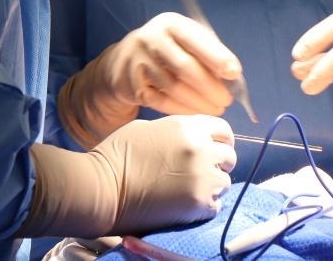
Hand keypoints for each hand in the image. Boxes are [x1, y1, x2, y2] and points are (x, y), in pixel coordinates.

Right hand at [19, 115, 235, 238]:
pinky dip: (204, 206)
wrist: (103, 188)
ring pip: (224, 182)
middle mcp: (201, 149)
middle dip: (219, 163)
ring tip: (190, 190)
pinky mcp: (198, 204)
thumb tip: (191, 138)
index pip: (223, 129)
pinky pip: (215, 205)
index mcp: (188, 126)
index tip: (215, 148)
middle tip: (203, 172)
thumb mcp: (148, 128)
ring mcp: (202, 177)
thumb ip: (177, 131)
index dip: (220, 139)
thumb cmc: (117, 155)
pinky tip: (185, 204)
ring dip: (212, 186)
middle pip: (229, 156)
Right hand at [59, 13, 240, 146]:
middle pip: (185, 66)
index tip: (234, 73)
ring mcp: (138, 62)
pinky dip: (182, 109)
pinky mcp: (131, 85)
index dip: (216, 57)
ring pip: (173, 87)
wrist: (124, 59)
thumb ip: (207, 52)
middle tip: (227, 101)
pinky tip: (196, 113)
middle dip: (210, 86)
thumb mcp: (184, 40)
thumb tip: (232, 76)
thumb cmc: (168, 48)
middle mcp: (151, 39)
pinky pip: (160, 102)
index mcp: (170, 23)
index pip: (195, 39)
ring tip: (216, 109)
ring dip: (199, 103)